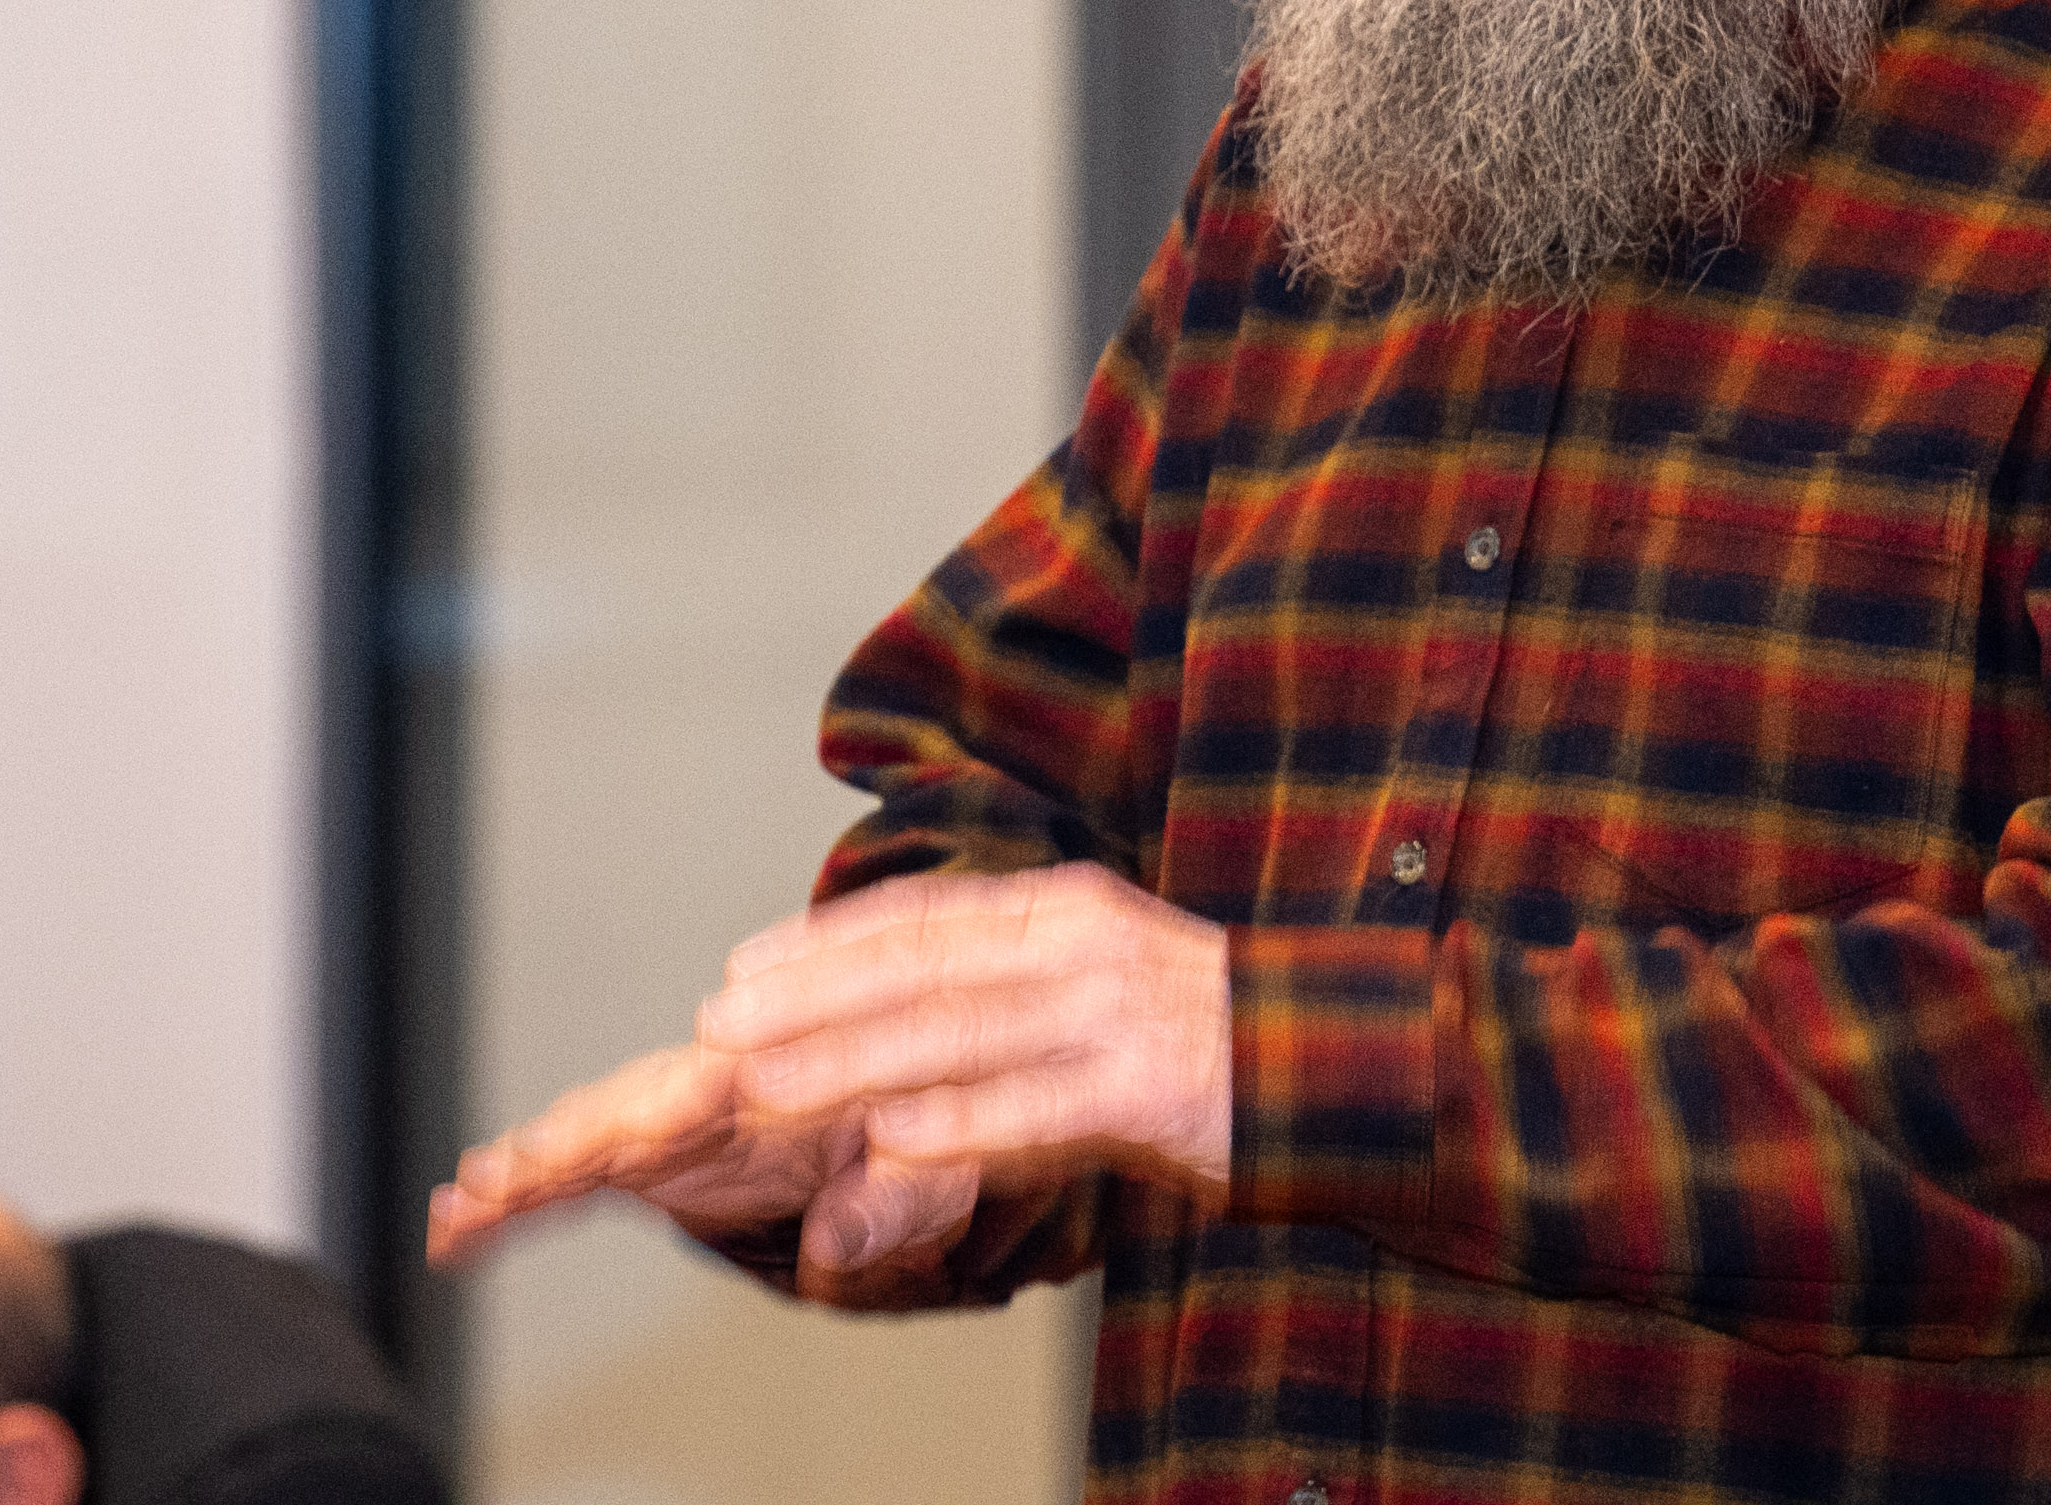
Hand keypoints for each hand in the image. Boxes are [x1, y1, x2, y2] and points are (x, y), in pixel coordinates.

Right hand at [421, 1039, 976, 1279]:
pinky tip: (462, 1222)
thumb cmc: (938, 1122)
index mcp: (804, 1072)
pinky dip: (521, 1191)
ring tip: (468, 1203)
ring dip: (530, 1165)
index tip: (615, 1131)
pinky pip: (582, 1169)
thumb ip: (899, 1201)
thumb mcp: (944, 1167)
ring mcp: (685, 1111)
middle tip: (504, 1177)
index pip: (734, 1083)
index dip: (678, 1102)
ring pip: (594, 1130)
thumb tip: (833, 1247)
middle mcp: (731, 1081)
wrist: (926, 1088)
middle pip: (634, 1103)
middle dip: (568, 1139)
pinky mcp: (658, 1146)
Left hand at [699, 863, 1234, 1206]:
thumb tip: (882, 1000)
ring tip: (766, 1086)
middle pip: (922, 970)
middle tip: (719, 1028)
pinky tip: (890, 1140)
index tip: (740, 967)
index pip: (923, 916)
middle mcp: (1083, 945)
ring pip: (960, 1034)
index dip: (824, 941)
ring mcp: (1117, 1014)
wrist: (1330, 1065)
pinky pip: (1037, 1108)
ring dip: (851, 1062)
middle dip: (809, 1000)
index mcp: (1063, 909)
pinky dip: (960, 1123)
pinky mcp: (1150, 1088)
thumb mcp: (1091, 978)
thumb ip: (998, 983)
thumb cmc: (1191, 1031)